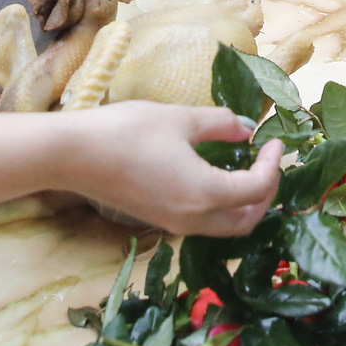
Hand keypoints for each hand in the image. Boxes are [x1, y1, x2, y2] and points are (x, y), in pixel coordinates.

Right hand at [60, 103, 283, 236]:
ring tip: (248, 169)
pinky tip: (215, 175)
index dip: (273, 165)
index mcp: (204, 194)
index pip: (257, 190)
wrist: (72, 154)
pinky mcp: (157, 219)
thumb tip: (247, 129)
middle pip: (246, 221)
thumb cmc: (127, 131)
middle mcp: (193, 219)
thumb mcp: (180, 118)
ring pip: (224, 227)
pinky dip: (221, 205)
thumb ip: (221, 124)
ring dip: (244, 203)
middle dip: (266, 194)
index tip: (274, 140)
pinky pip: (203, 223)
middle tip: (268, 162)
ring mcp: (173, 224)